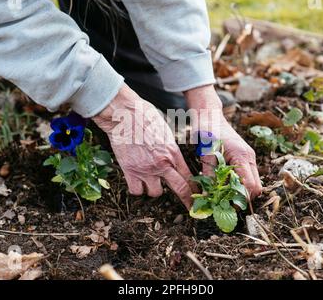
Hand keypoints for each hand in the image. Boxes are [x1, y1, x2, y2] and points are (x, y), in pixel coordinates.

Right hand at [93, 85, 195, 207]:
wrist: (124, 115)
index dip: (195, 188)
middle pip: (180, 189)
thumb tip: (173, 157)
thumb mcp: (165, 131)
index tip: (198, 195)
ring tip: (151, 182)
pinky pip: (136, 191)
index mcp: (173, 152)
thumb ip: (170, 148)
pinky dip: (137, 189)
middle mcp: (161, 164)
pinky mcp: (129, 171)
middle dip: (187, 200)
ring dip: (154, 190)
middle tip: (190, 208)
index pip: (188, 176)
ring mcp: (145, 169)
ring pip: (155, 193)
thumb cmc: (145, 116)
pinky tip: (137, 182)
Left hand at [184, 85, 261, 198]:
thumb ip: (209, 174)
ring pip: (252, 182)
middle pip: (255, 187)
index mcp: (242, 156)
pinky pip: (246, 176)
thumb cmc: (207, 130)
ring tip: (223, 197)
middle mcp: (249, 157)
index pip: (250, 186)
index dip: (240, 199)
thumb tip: (208, 195)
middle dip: (242, 198)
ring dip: (240, 192)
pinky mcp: (244, 157)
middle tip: (224, 204)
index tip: (226, 206)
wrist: (209, 114)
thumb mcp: (206, 153)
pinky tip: (224, 186)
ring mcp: (248, 157)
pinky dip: (238, 184)